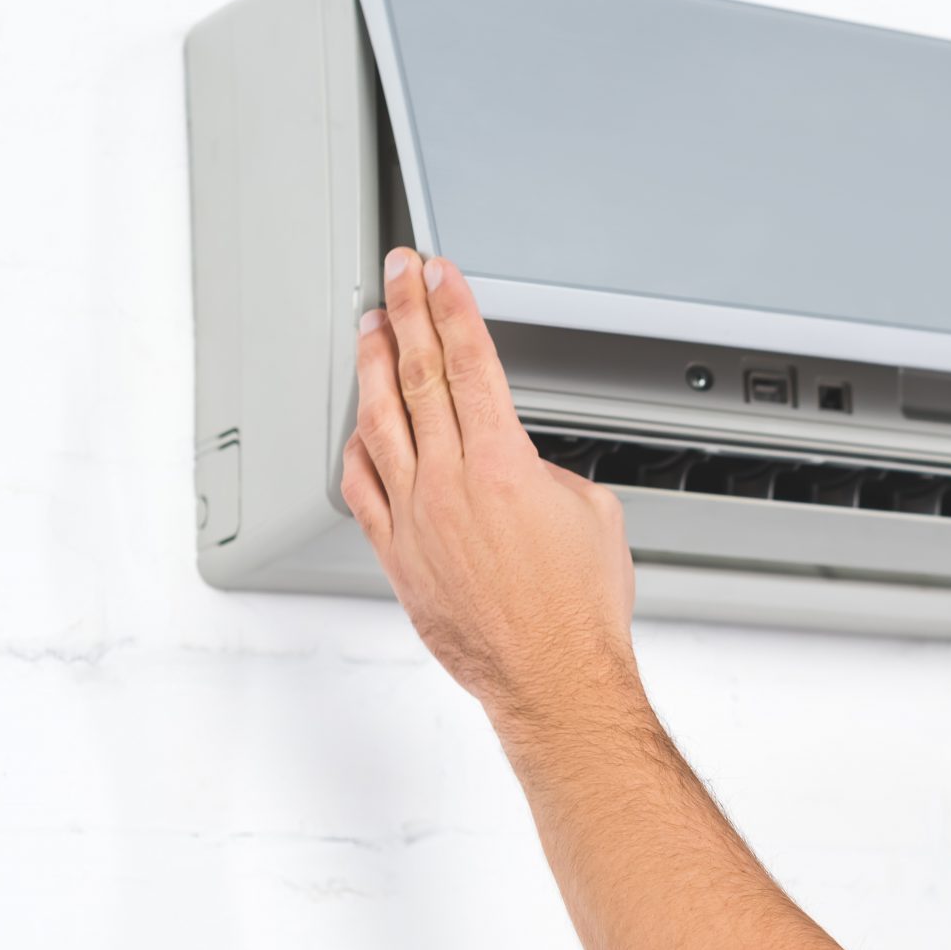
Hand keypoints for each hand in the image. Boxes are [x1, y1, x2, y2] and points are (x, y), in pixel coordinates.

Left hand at [343, 246, 638, 724]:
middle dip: (407, 312)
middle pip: (419, 375)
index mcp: (504, 464)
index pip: (470, 362)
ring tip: (370, 326)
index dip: (451, 308)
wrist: (552, 676)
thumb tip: (521, 469)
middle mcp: (450, 483)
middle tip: (396, 272)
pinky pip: (362, 485)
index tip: (438, 274)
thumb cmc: (579, 610)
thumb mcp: (593, 514)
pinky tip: (359, 424)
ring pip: (381, 420)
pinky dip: (358, 445)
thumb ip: (548, 473)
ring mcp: (415, 518)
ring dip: (373, 364)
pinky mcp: (397, 554)